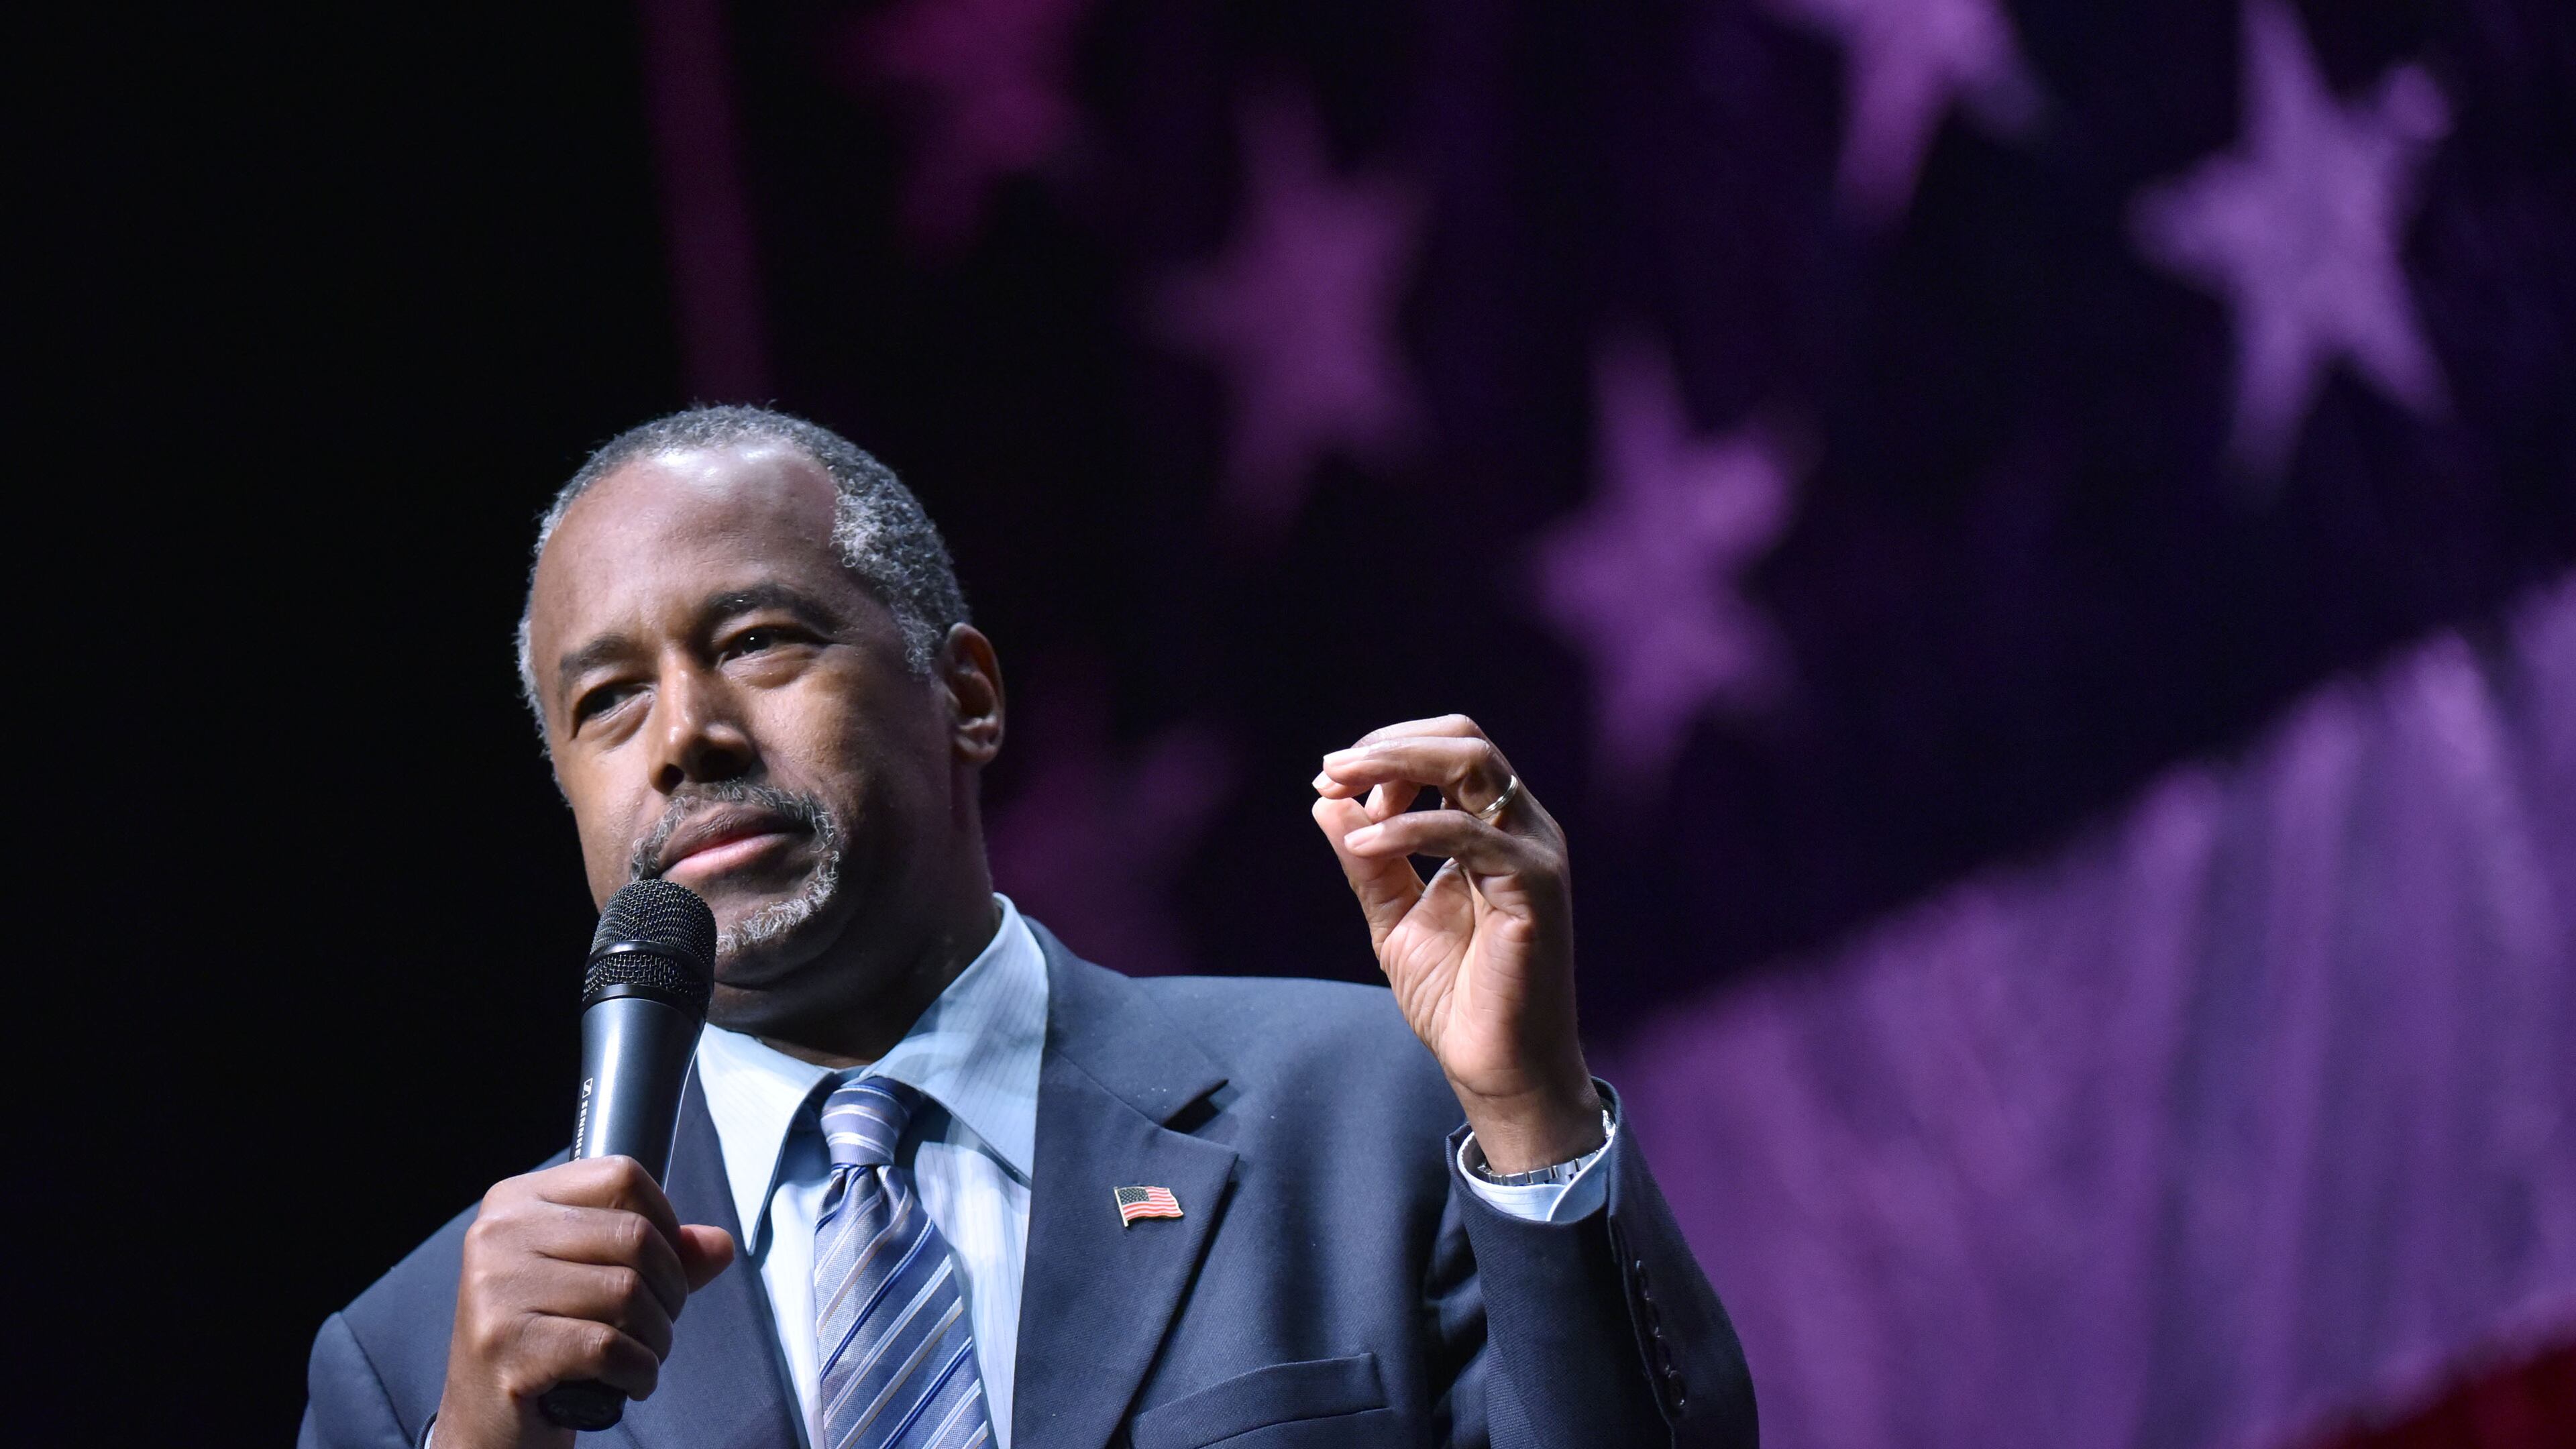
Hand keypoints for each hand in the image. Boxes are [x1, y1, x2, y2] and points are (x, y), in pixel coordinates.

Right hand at [435, 1157, 735, 1448]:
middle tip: (660, 1321)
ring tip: (644, 1353)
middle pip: (634, 1235)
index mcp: (518, 1201)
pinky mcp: (503, 1343)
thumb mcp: (596, 1280)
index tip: (666, 1263)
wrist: (488, 1418)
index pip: (622, 1175)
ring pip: (627, 1291)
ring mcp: (495, 1288)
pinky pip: (609, 1345)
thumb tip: (719, 1245)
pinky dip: (639, 1370)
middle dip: (670, 1288)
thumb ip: (660, 1254)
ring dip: (657, 1336)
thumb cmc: (546, 1339)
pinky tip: (631, 1381)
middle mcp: (498, 1234)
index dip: (666, 1221)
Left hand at [1312, 715, 1604, 1173]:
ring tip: (1340, 788)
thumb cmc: (1456, 997)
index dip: (1387, 752)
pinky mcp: (1535, 887)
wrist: (1497, 1068)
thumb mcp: (1394, 916)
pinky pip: (1468, 831)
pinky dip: (1408, 828)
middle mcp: (1523, 829)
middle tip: (1332, 770)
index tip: (1332, 781)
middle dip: (1388, 746)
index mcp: (1495, 829)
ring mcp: (1534, 853)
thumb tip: (1327, 801)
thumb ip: (1367, 860)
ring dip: (1395, 766)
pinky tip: (1365, 843)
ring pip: (1472, 763)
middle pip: (1463, 740)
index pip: (1449, 748)